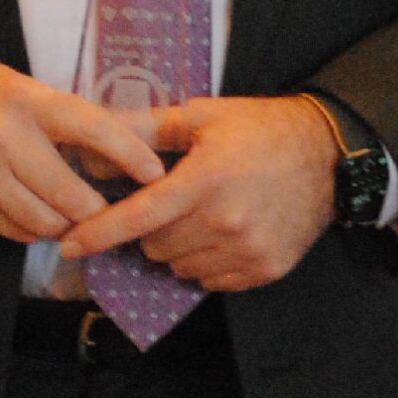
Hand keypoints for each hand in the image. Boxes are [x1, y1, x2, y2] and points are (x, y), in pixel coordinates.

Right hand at [0, 56, 165, 243]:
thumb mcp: (11, 82)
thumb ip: (54, 112)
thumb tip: (105, 145)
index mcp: (24, 101)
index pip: (91, 129)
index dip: (129, 155)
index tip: (154, 173)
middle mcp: (5, 141)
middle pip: (72, 196)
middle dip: (97, 209)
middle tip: (110, 207)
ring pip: (45, 223)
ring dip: (67, 224)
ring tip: (73, 212)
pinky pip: (15, 232)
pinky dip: (34, 229)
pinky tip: (38, 215)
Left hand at [59, 96, 337, 291]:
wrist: (328, 156)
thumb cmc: (260, 129)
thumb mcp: (203, 116)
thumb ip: (146, 129)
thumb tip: (95, 142)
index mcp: (205, 179)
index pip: (139, 216)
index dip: (98, 233)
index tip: (69, 245)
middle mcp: (225, 221)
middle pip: (156, 246)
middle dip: (152, 228)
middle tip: (174, 202)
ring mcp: (247, 250)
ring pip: (181, 267)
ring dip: (179, 248)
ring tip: (203, 216)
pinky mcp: (265, 270)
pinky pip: (212, 281)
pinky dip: (206, 263)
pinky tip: (224, 233)